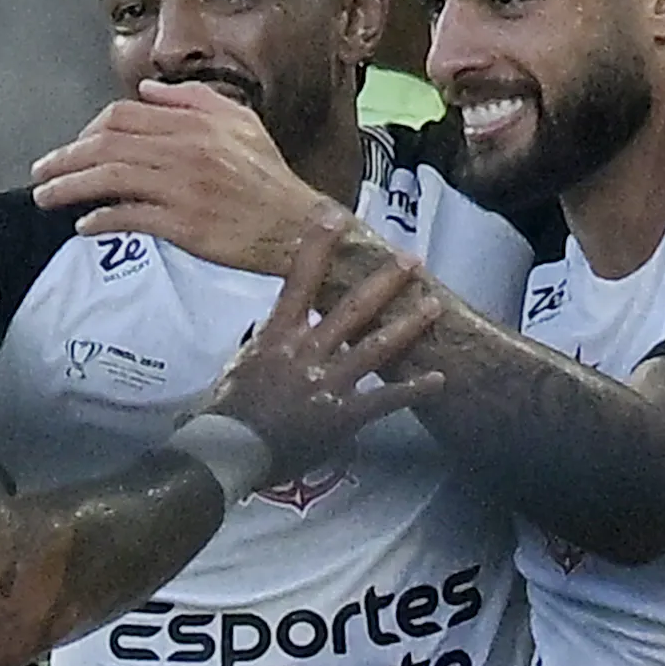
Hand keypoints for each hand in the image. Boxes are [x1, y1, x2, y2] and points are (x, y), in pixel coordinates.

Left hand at [30, 79, 340, 274]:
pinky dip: (101, 219)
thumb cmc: (268, 178)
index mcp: (195, 123)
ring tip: (46, 198)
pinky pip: (129, 217)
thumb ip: (194, 101)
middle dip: (65, 158)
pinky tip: (84, 226)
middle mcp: (184, 151)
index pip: (123, 116)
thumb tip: (148, 93)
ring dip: (70, 187)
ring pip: (110, 178)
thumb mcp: (240, 124)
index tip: (74, 147)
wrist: (298, 227)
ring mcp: (182, 188)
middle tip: (40, 172)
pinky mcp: (183, 225)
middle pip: (107, 145)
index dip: (88, 130)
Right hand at [203, 221, 441, 479]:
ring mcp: (329, 383)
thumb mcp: (239, 363)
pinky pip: (385, 400)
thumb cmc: (226, 409)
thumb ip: (264, 341)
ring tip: (434, 305)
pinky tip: (438, 379)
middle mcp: (309, 352)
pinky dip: (412, 390)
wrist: (230, 450)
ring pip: (376, 348)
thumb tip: (273, 326)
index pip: (299, 281)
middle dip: (385, 281)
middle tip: (411, 259)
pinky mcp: (344, 416)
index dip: (318, 247)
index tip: (334, 216)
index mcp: (279, 335)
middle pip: (353, 309)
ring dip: (408, 324)